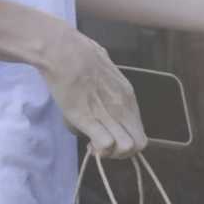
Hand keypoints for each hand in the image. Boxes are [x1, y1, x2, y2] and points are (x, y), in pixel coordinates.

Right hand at [41, 25, 145, 158]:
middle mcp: (123, 107)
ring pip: (127, 148)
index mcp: (128, 96)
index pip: (140, 131)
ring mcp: (108, 114)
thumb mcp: (105, 72)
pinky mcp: (89, 118)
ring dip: (111, 152)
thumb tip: (100, 94)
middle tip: (103, 143)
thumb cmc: (79, 55)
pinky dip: (99, 148)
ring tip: (95, 143)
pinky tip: (89, 140)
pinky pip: (106, 144)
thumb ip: (108, 87)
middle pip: (138, 144)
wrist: (63, 50)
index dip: (125, 139)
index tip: (109, 135)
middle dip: (122, 152)